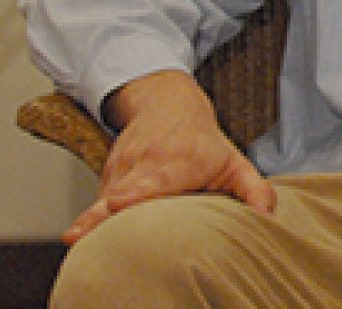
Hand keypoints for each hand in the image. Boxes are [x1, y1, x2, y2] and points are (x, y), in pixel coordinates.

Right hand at [62, 69, 276, 244]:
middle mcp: (146, 163)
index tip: (118, 203)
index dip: (135, 194)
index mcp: (178, 162)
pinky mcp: (108, 174)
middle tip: (80, 233)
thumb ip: (253, 189)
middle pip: (121, 193)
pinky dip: (89, 217)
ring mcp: (123, 168)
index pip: (153, 181)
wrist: (167, 105)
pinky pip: (97, 199)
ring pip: (104, 196)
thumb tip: (266, 216)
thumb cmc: (203, 142)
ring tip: (75, 237)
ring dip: (90, 218)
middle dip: (101, 213)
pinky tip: (80, 234)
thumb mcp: (234, 161)